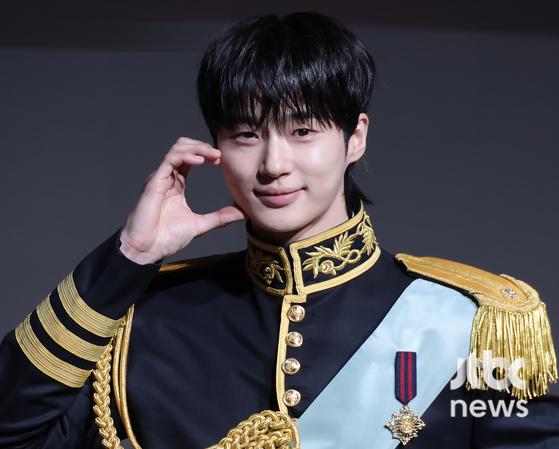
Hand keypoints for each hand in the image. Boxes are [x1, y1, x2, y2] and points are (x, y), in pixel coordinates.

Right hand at [119, 137, 245, 263]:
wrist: (147, 250)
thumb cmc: (166, 238)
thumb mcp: (200, 225)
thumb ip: (220, 217)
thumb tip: (241, 214)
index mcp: (176, 185)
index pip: (190, 159)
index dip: (205, 154)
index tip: (220, 160)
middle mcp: (167, 178)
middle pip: (183, 148)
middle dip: (202, 146)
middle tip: (218, 155)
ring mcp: (160, 179)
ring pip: (177, 149)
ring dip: (196, 148)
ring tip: (212, 155)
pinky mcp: (154, 183)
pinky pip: (170, 160)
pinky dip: (186, 156)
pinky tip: (200, 161)